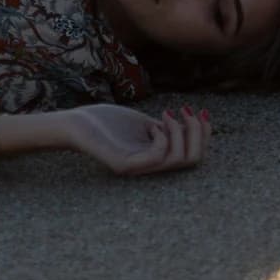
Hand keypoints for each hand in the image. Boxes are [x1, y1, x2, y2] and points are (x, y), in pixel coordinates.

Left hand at [57, 103, 210, 176]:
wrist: (75, 124)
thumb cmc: (106, 122)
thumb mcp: (144, 122)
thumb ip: (165, 128)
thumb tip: (190, 123)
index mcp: (155, 159)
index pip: (192, 157)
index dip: (204, 135)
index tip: (200, 111)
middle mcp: (149, 168)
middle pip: (192, 160)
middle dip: (198, 132)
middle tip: (188, 111)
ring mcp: (137, 169)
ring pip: (178, 159)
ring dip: (180, 132)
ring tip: (165, 115)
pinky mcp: (124, 165)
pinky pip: (157, 156)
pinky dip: (161, 138)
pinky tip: (152, 125)